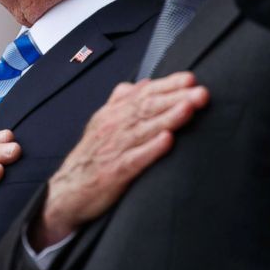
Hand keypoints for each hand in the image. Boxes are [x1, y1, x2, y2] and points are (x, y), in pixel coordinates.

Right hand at [31, 71, 208, 249]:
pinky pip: (135, 158)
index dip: (168, 84)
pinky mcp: (114, 172)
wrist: (68, 191)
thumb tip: (144, 82)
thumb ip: (122, 101)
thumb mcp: (102, 122)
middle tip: (201, 92)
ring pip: (144, 129)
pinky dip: (151, 149)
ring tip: (189, 108)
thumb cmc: (91, 156)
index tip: (191, 78)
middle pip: (148, 107)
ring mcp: (114, 148)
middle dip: (176, 97)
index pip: (144, 93)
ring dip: (168, 117)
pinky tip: (168, 140)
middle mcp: (114, 126)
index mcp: (113, 113)